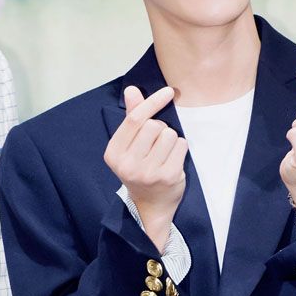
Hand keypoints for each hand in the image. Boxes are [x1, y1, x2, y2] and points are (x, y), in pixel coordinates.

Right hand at [104, 85, 187, 252]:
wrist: (149, 205)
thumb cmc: (140, 168)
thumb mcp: (130, 145)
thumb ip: (132, 117)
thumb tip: (132, 90)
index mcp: (114, 153)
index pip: (134, 120)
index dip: (152, 102)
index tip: (167, 91)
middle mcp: (128, 164)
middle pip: (153, 126)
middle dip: (160, 129)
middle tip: (156, 145)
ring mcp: (148, 172)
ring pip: (169, 134)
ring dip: (171, 138)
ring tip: (164, 153)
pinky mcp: (168, 177)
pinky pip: (181, 145)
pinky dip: (180, 148)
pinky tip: (173, 159)